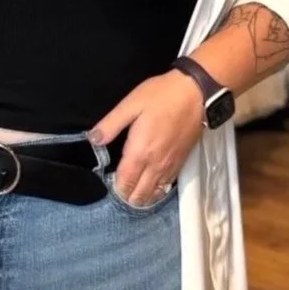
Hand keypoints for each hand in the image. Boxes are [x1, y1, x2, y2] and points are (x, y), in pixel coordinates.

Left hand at [89, 72, 204, 206]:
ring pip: (155, 194)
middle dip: (128, 196)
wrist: (196, 93)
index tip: (110, 182)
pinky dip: (157, 190)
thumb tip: (92, 139)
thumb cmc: (161, 96)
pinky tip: (151, 183)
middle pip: (140, 195)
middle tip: (120, 186)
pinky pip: (167, 186)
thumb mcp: (130, 104)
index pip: (125, 183)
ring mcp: (170, 166)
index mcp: (140, 152)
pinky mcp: (182, 163)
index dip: (116, 188)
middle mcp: (156, 165)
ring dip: (143, 195)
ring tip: (133, 189)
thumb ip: (110, 124)